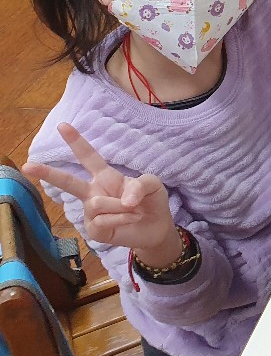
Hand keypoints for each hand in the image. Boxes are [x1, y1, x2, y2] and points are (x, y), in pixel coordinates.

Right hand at [23, 123, 178, 262]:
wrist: (157, 227)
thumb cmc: (150, 201)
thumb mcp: (152, 185)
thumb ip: (141, 185)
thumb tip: (125, 201)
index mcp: (105, 176)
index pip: (88, 156)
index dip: (77, 141)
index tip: (63, 125)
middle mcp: (94, 192)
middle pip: (68, 182)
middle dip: (47, 173)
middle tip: (27, 166)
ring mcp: (91, 212)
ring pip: (97, 203)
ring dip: (120, 207)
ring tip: (133, 210)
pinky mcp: (93, 229)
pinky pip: (103, 220)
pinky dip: (122, 219)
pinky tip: (130, 220)